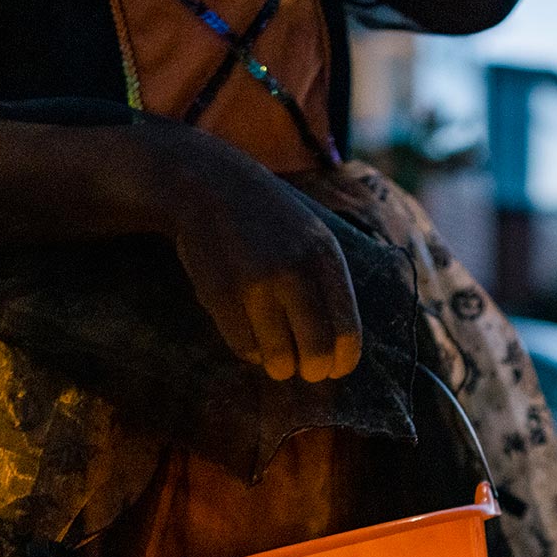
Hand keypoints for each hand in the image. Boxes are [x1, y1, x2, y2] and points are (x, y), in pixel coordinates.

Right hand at [162, 136, 361, 382]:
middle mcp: (294, 271)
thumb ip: (329, 286)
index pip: (346, 331)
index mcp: (325, 258)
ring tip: (275, 353)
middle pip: (316, 352)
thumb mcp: (313, 239)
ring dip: (279, 365)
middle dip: (313, 370)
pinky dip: (249, 350)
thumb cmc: (269, 222)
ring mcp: (255, 284)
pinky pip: (244, 348)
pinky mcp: (221, 295)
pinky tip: (249, 331)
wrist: (210, 186)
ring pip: (279, 359)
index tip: (335, 369)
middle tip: (306, 370)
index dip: (342, 361)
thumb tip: (341, 354)